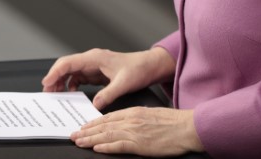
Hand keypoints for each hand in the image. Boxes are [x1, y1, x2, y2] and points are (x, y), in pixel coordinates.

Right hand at [41, 47, 174, 109]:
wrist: (148, 66)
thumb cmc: (137, 69)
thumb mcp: (123, 84)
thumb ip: (108, 94)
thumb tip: (94, 105)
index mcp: (95, 58)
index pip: (68, 63)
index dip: (55, 72)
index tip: (46, 83)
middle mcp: (91, 60)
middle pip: (66, 67)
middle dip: (54, 78)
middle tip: (47, 93)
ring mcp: (93, 66)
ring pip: (71, 72)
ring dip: (61, 82)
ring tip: (55, 95)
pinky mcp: (96, 73)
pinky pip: (79, 78)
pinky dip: (72, 85)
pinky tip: (71, 94)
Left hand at [72, 107, 203, 156]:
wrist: (187, 127)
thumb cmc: (173, 123)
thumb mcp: (150, 115)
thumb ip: (135, 118)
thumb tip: (124, 124)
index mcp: (133, 112)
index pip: (108, 118)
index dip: (93, 123)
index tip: (83, 127)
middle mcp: (131, 120)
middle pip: (103, 126)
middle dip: (86, 131)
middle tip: (73, 135)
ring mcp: (135, 132)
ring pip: (106, 135)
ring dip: (90, 139)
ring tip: (78, 141)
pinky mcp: (140, 144)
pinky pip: (119, 145)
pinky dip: (106, 147)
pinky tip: (96, 148)